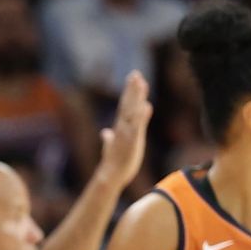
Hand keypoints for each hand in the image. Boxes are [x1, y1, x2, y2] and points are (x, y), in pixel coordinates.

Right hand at [94, 71, 151, 190]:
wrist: (111, 175)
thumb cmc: (115, 162)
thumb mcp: (113, 147)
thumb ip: (110, 138)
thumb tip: (105, 132)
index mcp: (120, 128)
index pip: (125, 106)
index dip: (130, 92)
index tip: (135, 78)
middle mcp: (122, 127)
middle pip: (127, 104)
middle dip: (131, 89)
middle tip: (135, 74)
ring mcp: (126, 133)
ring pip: (131, 111)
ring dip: (135, 97)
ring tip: (140, 83)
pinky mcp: (131, 141)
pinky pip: (136, 126)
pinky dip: (140, 116)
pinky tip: (145, 105)